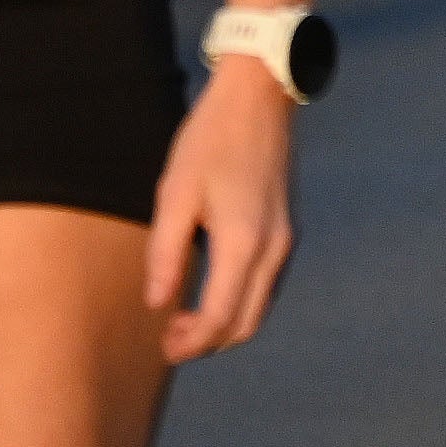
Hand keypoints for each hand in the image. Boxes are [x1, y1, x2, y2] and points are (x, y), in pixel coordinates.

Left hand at [146, 58, 299, 362]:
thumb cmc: (210, 141)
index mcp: (244, 242)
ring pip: (261, 306)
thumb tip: (158, 303)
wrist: (259, 98)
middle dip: (209, 342)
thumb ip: (166, 252)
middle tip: (170, 340)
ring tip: (185, 317)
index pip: (220, 318)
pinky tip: (212, 289)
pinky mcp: (288, 229)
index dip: (191, 343)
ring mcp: (286, 239)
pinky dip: (241, 301)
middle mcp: (273, 248)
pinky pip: (267, 284)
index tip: (163, 348)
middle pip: (246, 323)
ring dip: (226, 324)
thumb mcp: (174, 193)